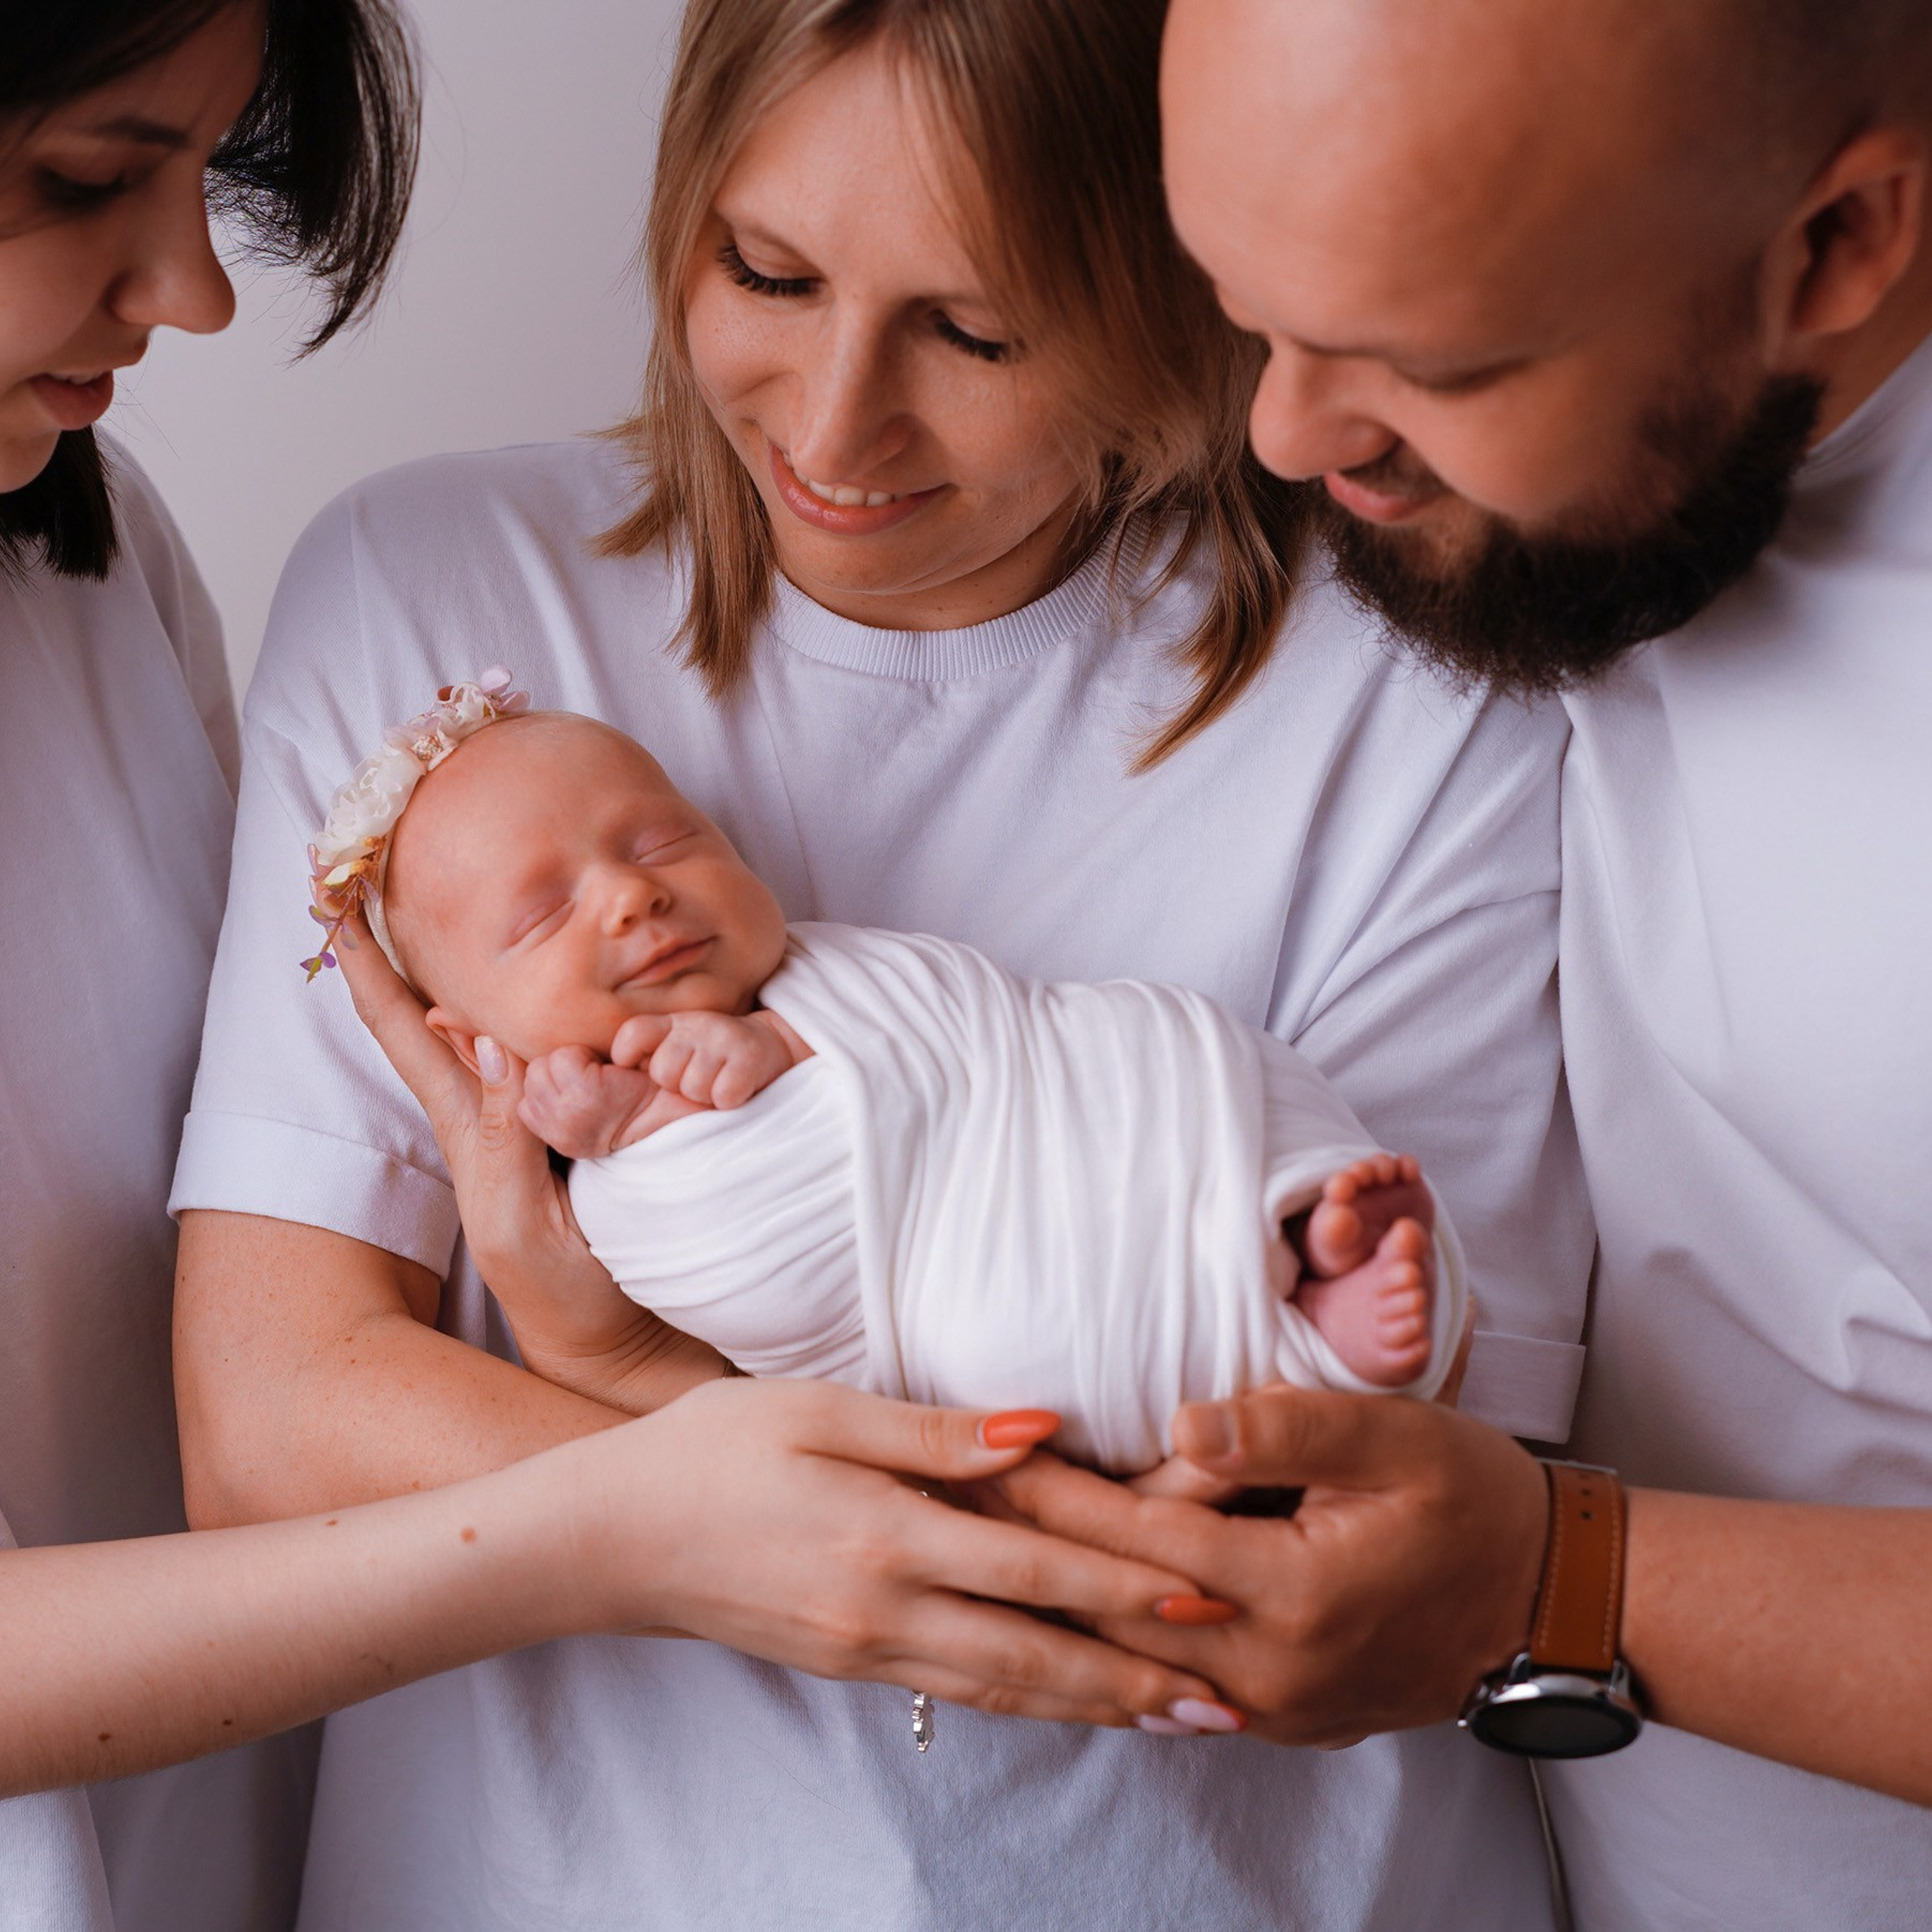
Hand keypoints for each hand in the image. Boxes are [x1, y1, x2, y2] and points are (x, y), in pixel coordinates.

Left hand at [336, 918, 724, 1410]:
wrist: (621, 1346)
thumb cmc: (570, 1294)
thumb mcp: (520, 1223)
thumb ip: (505, 1136)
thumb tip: (486, 1039)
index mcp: (471, 1125)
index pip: (409, 1029)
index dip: (370, 967)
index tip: (333, 900)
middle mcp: (493, 1109)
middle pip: (433, 1011)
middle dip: (397, 944)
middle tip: (364, 869)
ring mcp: (534, 1118)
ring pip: (490, 1022)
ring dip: (454, 965)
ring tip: (423, 904)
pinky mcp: (586, 1124)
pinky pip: (552, 1046)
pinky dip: (534, 1002)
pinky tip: (537, 984)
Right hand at [562, 1379, 1245, 1730]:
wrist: (609, 1537)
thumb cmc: (712, 1449)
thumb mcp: (816, 1410)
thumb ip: (933, 1430)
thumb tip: (1041, 1430)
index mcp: (885, 1534)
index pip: (1034, 1568)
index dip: (1126, 1586)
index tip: (1210, 1599)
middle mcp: (885, 1609)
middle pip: (1036, 1654)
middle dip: (1136, 1677)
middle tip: (1227, 1699)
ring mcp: (865, 1649)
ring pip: (1006, 1690)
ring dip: (1096, 1705)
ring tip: (1176, 1719)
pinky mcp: (848, 1663)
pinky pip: (960, 1695)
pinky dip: (1031, 1706)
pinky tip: (1072, 1706)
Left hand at [613, 1010, 798, 1110]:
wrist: (770, 1047)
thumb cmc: (710, 1055)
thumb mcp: (673, 1043)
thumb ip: (641, 1051)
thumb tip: (608, 1071)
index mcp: (671, 1022)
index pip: (631, 1034)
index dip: (627, 1057)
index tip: (643, 1066)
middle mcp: (696, 1025)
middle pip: (662, 1071)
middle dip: (676, 1084)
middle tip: (696, 1076)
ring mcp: (723, 1039)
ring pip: (693, 1087)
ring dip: (704, 1095)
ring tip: (716, 1081)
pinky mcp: (749, 1058)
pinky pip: (723, 1096)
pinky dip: (729, 1100)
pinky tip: (736, 1089)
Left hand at [976, 1385, 1545, 1744]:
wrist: (1544, 1599)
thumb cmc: (1471, 1498)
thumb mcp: (1393, 1436)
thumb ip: (1283, 1427)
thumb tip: (1178, 1422)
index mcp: (1292, 1592)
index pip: (1137, 1537)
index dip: (1053, 1495)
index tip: (979, 1459)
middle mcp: (1269, 1669)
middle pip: (1115, 1608)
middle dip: (1029, 1554)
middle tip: (948, 1505)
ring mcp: (1274, 1708)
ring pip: (1134, 1662)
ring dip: (1058, 1605)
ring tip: (982, 1556)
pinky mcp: (1282, 1718)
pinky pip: (1173, 1686)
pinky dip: (1114, 1645)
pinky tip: (1065, 1613)